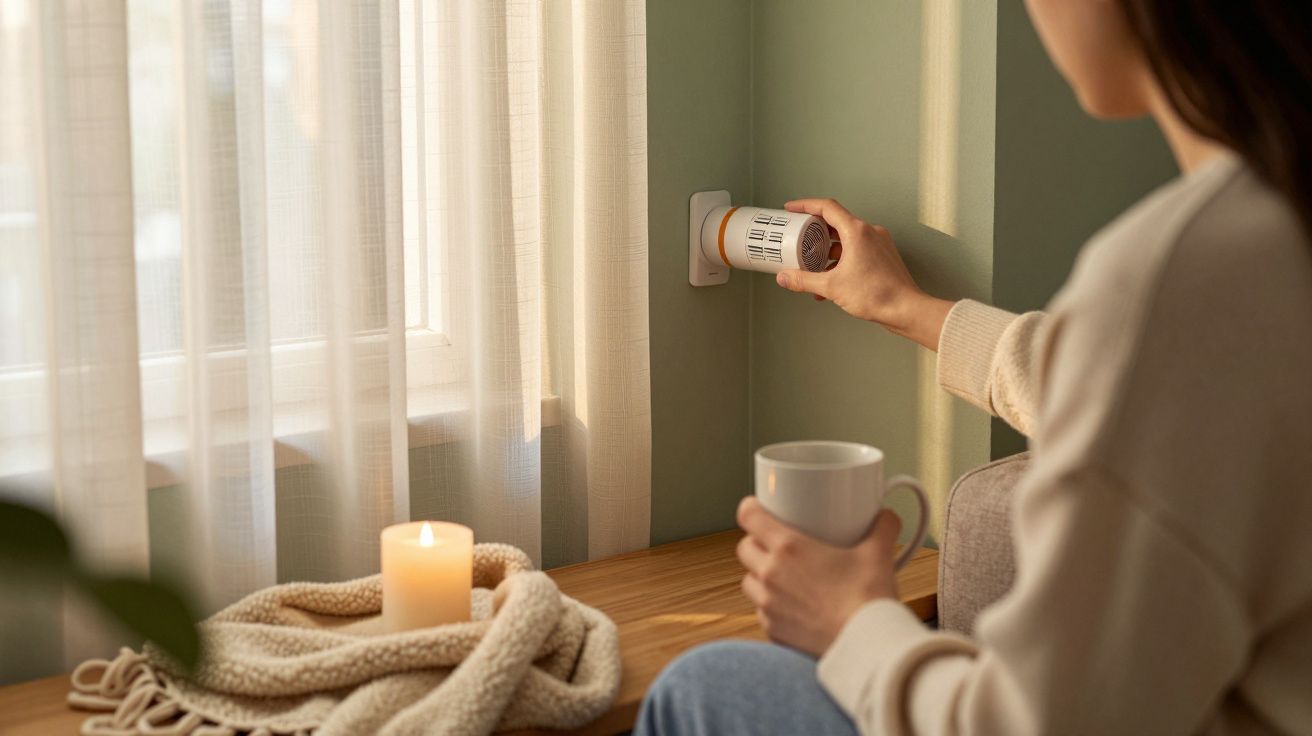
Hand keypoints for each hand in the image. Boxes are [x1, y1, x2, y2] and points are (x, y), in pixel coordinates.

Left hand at [735, 496, 901, 656]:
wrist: (865, 644)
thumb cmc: (867, 597)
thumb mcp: (878, 554)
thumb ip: (882, 528)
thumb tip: (887, 516)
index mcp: (788, 547)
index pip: (749, 516)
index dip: (751, 508)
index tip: (759, 508)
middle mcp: (771, 574)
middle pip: (744, 548)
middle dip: (756, 542)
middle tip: (777, 544)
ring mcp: (768, 605)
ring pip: (748, 581)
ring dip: (759, 576)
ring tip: (783, 576)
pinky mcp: (773, 631)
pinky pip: (761, 612)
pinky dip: (771, 607)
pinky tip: (792, 607)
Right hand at [776, 198, 954, 350]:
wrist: (906, 309)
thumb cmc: (877, 295)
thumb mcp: (831, 286)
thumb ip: (804, 280)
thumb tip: (785, 277)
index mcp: (857, 231)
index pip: (827, 208)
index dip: (806, 205)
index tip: (792, 209)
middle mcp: (870, 232)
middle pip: (836, 223)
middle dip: (815, 232)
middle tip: (799, 237)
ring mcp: (879, 244)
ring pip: (846, 239)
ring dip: (828, 250)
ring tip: (813, 265)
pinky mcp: (883, 257)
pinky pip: (857, 251)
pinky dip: (841, 260)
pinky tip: (831, 280)